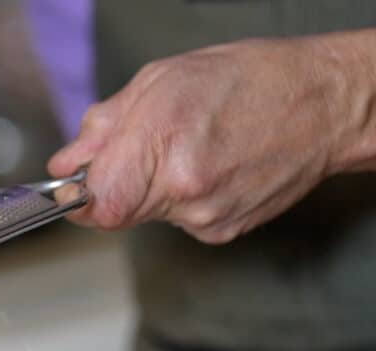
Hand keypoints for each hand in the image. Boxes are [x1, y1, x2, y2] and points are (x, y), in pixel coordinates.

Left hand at [49, 34, 374, 243]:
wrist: (323, 105)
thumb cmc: (246, 81)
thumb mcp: (161, 82)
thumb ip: (104, 127)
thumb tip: (64, 165)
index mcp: (163, 142)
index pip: (97, 203)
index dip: (80, 197)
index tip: (76, 186)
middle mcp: (185, 187)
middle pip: (117, 211)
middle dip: (117, 184)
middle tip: (144, 151)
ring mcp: (207, 215)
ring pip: (148, 215)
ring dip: (151, 189)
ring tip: (188, 150)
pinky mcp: (224, 232)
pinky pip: (178, 221)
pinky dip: (181, 200)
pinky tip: (209, 168)